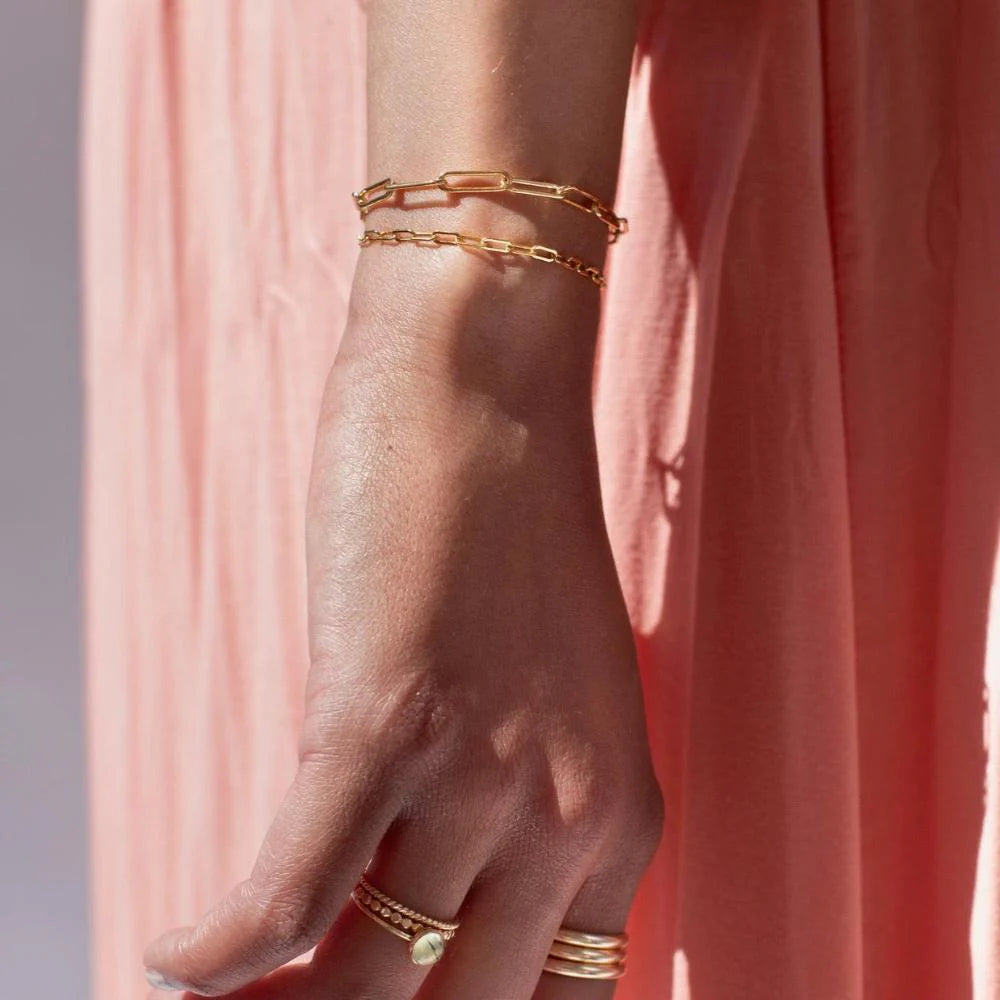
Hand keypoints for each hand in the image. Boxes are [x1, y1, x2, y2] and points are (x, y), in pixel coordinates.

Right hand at [143, 252, 663, 999]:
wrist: (493, 394)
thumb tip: (419, 902)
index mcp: (622, 824)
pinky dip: (218, 949)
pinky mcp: (382, 720)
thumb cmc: (515, 540)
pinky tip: (175, 952)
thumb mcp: (560, 703)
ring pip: (364, 979)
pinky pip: (289, 895)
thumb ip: (519, 811)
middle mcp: (566, 819)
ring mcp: (478, 776)